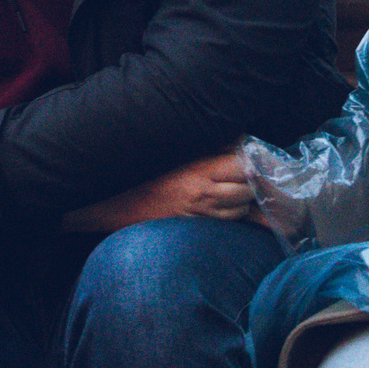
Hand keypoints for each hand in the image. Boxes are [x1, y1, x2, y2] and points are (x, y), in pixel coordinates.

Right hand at [65, 150, 255, 233]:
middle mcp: (202, 194)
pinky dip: (232, 216)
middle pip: (247, 190)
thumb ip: (209, 145)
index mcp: (199, 170)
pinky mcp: (195, 228)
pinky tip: (222, 206)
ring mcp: (199, 214)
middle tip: (246, 175)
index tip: (255, 160)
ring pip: (241, 210)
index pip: (243, 166)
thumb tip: (239, 140)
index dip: (254, 163)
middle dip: (252, 183)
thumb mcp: (176, 151)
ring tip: (232, 191)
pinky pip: (227, 224)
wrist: (113, 203)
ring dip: (243, 201)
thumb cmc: (142, 173)